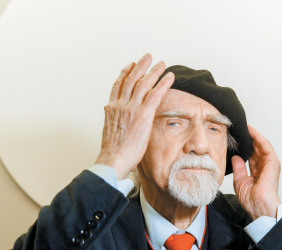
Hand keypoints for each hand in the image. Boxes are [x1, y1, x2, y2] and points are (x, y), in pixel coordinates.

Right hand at [95, 53, 174, 178]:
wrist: (114, 159)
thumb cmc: (113, 154)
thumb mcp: (112, 134)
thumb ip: (118, 125)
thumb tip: (122, 128)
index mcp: (111, 109)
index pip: (118, 86)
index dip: (125, 73)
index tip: (130, 66)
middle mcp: (120, 105)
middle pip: (131, 79)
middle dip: (140, 66)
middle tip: (147, 57)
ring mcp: (131, 108)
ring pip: (143, 83)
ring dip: (153, 71)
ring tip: (161, 63)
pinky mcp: (143, 114)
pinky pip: (155, 94)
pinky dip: (163, 83)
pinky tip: (170, 77)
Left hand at [231, 124, 280, 219]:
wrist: (259, 206)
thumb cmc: (252, 199)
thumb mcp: (240, 180)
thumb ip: (238, 168)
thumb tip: (236, 157)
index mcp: (258, 173)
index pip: (252, 156)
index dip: (245, 147)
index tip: (237, 140)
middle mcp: (265, 167)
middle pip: (257, 149)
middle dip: (249, 139)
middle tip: (240, 129)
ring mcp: (270, 164)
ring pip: (261, 145)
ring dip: (253, 135)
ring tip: (244, 127)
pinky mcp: (273, 162)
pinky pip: (265, 146)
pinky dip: (258, 138)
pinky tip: (251, 131)